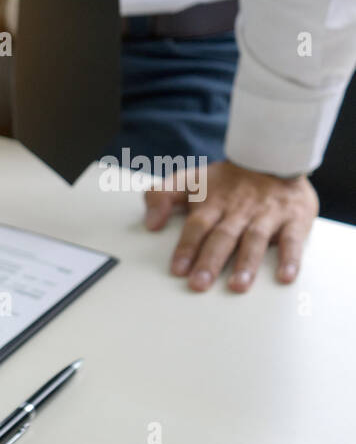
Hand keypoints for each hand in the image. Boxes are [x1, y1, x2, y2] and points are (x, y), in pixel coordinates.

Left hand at [144, 160, 317, 292]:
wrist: (274, 157)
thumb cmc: (227, 180)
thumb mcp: (190, 180)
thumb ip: (161, 196)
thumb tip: (150, 223)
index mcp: (212, 203)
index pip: (197, 226)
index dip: (187, 247)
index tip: (178, 270)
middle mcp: (238, 210)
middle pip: (222, 236)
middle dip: (210, 260)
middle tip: (199, 284)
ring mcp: (266, 214)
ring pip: (255, 239)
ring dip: (246, 263)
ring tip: (237, 286)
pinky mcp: (294, 218)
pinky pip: (293, 239)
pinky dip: (290, 258)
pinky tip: (284, 277)